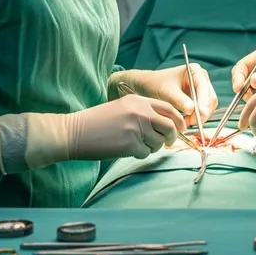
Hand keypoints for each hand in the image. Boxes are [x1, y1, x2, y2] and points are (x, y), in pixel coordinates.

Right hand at [0, 96, 187, 171]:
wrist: (75, 131)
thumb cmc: (98, 121)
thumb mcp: (122, 107)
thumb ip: (143, 112)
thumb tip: (167, 125)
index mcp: (139, 100)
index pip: (169, 109)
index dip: (178, 120)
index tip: (179, 129)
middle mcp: (140, 112)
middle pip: (170, 126)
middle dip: (172, 137)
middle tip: (167, 143)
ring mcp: (136, 128)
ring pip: (158, 143)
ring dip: (151, 147)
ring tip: (135, 144)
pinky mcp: (130, 144)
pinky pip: (145, 153)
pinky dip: (139, 154)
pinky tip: (125, 149)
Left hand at [110, 66, 217, 128]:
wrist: (146, 87)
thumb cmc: (155, 85)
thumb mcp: (166, 92)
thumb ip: (179, 100)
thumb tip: (192, 110)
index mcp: (195, 71)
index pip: (204, 88)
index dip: (204, 102)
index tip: (201, 114)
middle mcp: (201, 79)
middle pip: (210, 98)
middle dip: (202, 111)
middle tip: (191, 122)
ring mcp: (200, 89)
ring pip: (208, 106)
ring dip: (199, 117)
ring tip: (185, 122)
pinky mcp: (197, 99)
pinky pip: (202, 111)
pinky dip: (196, 118)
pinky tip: (186, 121)